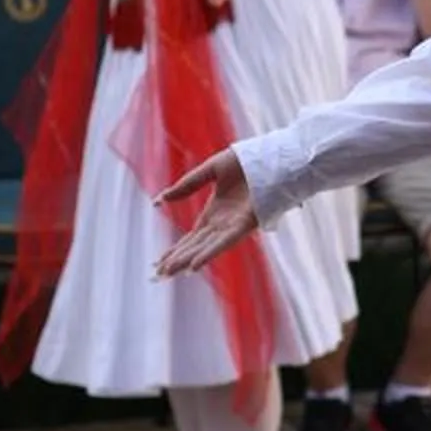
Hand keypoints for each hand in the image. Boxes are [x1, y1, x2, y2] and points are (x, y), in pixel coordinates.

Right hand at [155, 150, 256, 273]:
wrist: (271, 155)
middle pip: (196, 246)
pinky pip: (225, 241)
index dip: (175, 249)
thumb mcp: (210, 170)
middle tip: (158, 275)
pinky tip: (195, 264)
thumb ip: (187, 185)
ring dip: (188, 260)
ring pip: (206, 247)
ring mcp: (235, 224)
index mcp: (216, 212)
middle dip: (177, 260)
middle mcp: (224, 223)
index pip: (192, 237)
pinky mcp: (247, 223)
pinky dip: (209, 252)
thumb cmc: (247, 161)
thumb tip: (159, 200)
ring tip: (170, 273)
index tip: (159, 263)